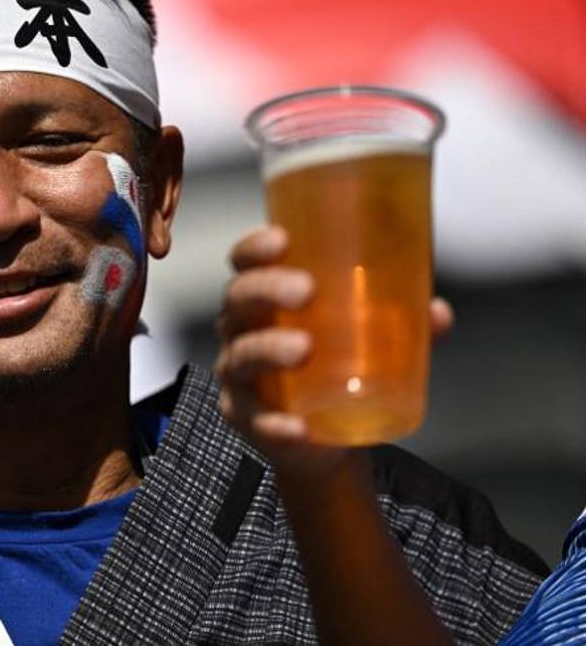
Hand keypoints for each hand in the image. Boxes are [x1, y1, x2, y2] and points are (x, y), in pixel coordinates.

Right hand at [214, 225, 453, 478]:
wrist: (323, 436)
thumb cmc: (335, 364)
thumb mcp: (368, 336)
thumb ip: (401, 322)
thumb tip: (436, 312)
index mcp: (263, 299)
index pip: (244, 263)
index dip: (255, 248)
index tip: (283, 239)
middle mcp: (241, 331)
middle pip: (238, 301)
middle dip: (267, 289)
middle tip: (306, 291)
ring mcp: (240, 377)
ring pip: (242, 357)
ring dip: (268, 349)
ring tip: (305, 349)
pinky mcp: (249, 420)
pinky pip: (255, 420)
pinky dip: (274, 424)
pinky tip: (297, 427)